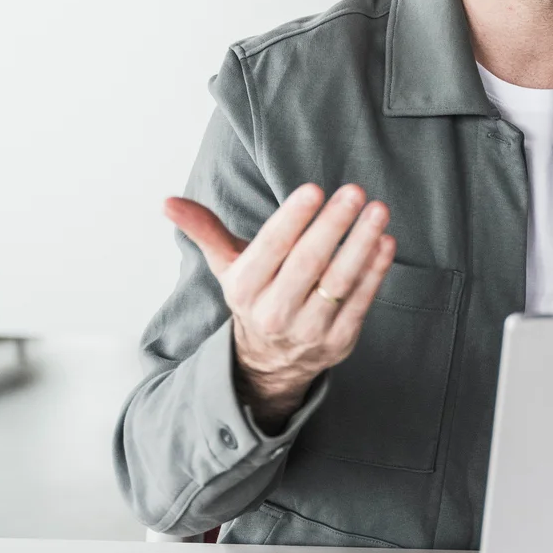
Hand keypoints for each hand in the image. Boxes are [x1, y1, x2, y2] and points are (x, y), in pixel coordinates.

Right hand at [164, 184, 395, 432]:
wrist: (270, 362)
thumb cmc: (255, 296)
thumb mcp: (227, 266)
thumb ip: (205, 231)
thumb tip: (167, 203)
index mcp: (245, 289)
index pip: (270, 250)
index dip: (292, 220)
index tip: (313, 190)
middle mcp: (274, 312)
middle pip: (308, 264)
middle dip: (332, 225)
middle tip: (353, 191)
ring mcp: (309, 330)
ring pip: (339, 283)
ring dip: (361, 244)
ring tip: (378, 210)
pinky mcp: (339, 341)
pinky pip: (361, 303)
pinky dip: (376, 272)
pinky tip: (385, 242)